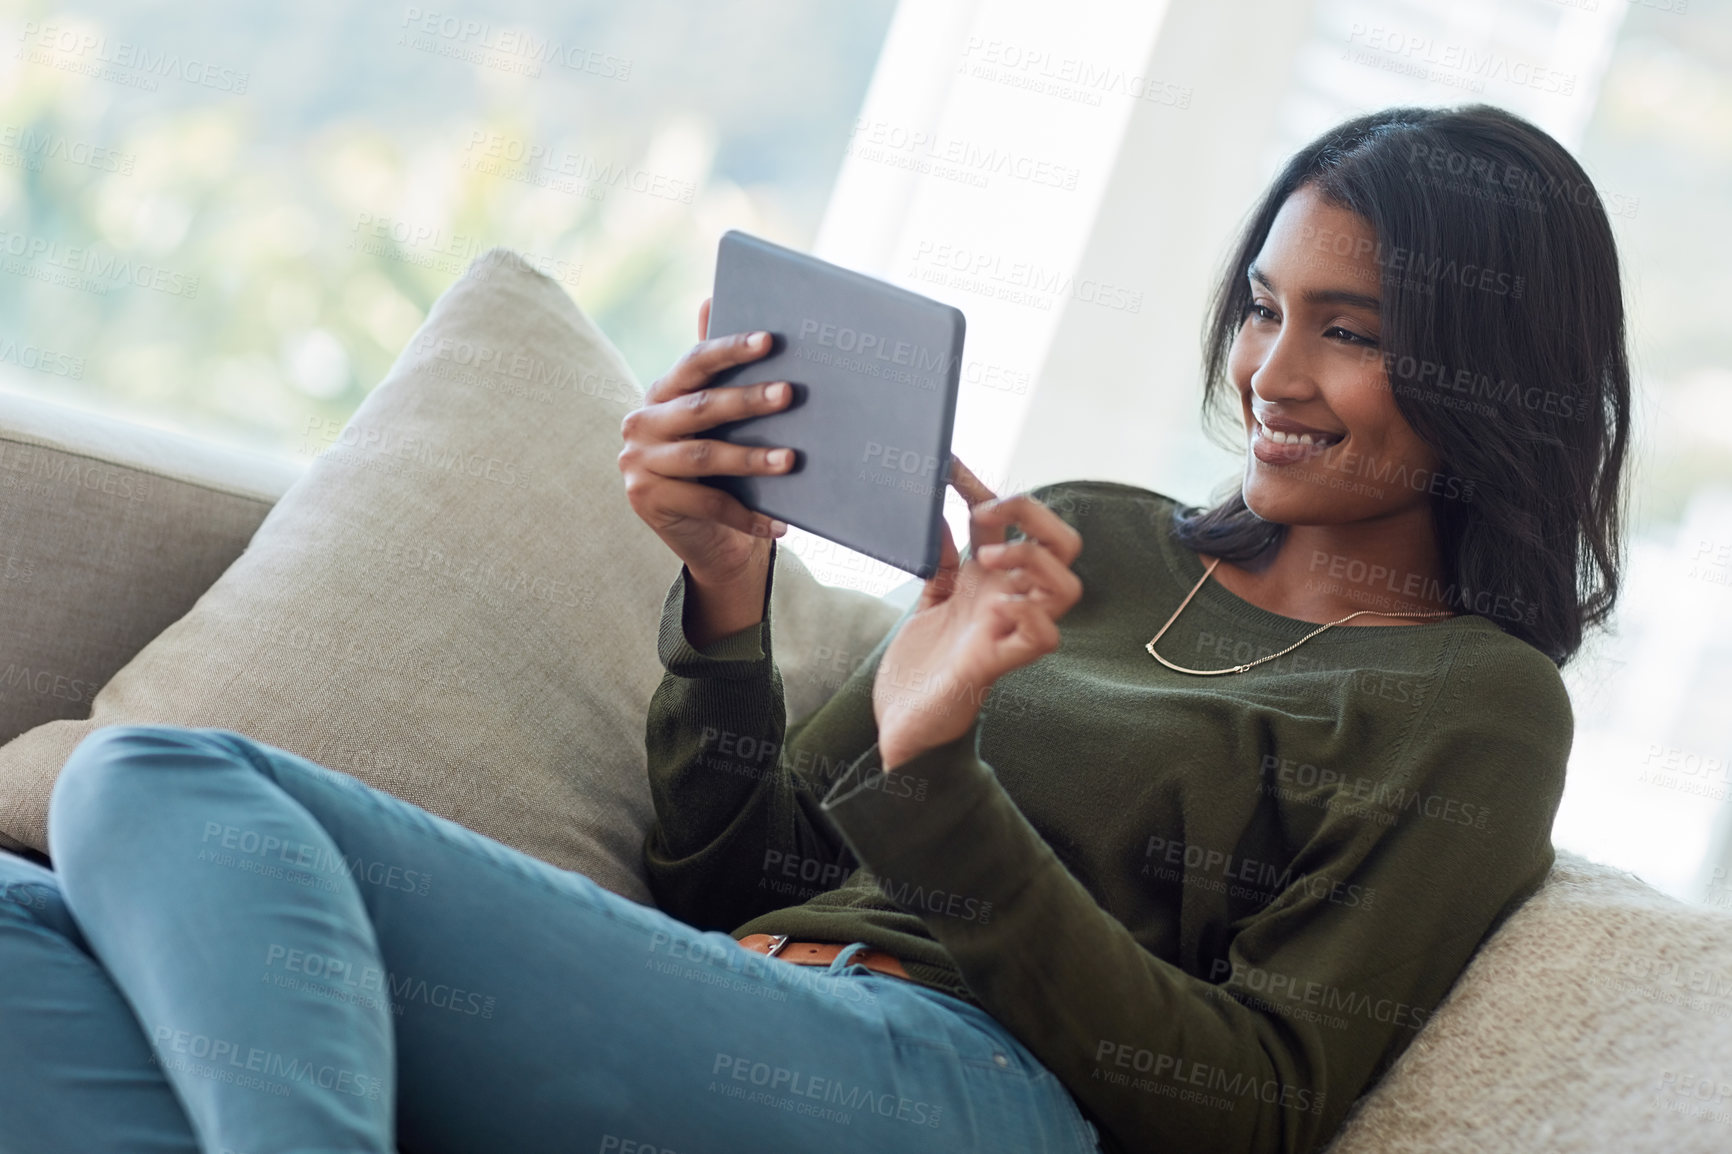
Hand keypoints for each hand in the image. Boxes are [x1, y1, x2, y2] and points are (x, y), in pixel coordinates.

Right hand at [618, 296, 797, 587]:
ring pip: (704, 456)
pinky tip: (780, 521)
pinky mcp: (646, 499)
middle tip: (790, 394)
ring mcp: (639, 462)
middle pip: (701, 407)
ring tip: (791, 460)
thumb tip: (710, 297)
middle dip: (748, 400)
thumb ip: (715, 371)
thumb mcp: (720, 422)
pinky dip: (747, 514)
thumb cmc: (722, 471)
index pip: (695, 362)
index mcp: (661, 393)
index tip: (770, 341)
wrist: (707, 538)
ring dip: (751, 458)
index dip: (731, 349)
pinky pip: (706, 504)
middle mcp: (641, 422)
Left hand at [873, 459, 1083, 769]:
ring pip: (1068, 587)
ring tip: (990, 558)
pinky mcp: (998, 664)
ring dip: (1033, 559)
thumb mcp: (928, 598)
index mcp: (990, 581)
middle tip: (984, 516)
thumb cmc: (920, 664)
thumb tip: (937, 513)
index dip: (986, 488)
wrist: (901, 721)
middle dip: (1033, 515)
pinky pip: (1045, 637)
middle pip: (1063, 545)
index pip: (1009, 523)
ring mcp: (1009, 631)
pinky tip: (998, 605)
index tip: (949, 467)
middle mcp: (1009, 601)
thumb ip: (940, 559)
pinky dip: (1029, 613)